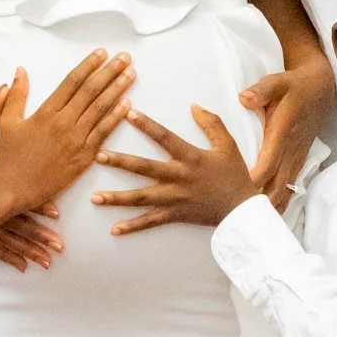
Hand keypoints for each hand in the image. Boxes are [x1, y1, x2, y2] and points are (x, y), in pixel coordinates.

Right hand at [0, 52, 137, 213]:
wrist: (13, 189)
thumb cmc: (9, 157)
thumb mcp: (7, 122)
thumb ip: (17, 95)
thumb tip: (21, 70)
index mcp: (46, 112)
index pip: (73, 81)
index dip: (89, 65)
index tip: (102, 53)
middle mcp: (64, 122)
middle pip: (92, 90)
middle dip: (110, 71)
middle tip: (125, 57)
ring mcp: (76, 140)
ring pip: (101, 108)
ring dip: (118, 89)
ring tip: (130, 73)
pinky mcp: (84, 157)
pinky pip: (104, 133)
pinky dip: (116, 117)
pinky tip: (127, 104)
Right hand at [0, 84, 64, 272]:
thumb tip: (10, 86)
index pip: (9, 188)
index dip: (32, 201)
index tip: (55, 212)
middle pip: (7, 219)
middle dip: (33, 235)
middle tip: (58, 246)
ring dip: (23, 248)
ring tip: (47, 260)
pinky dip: (5, 254)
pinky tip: (22, 265)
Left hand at [92, 104, 260, 233]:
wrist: (242, 211)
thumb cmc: (235, 175)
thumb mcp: (228, 145)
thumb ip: (212, 123)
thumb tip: (194, 106)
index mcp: (191, 157)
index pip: (165, 137)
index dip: (147, 125)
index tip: (128, 113)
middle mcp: (179, 178)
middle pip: (145, 169)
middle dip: (120, 162)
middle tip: (97, 156)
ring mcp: (175, 199)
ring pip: (141, 198)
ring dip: (117, 198)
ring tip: (94, 197)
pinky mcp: (175, 215)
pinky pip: (150, 222)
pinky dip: (132, 227)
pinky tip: (114, 229)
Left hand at [239, 45, 336, 206]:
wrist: (320, 88)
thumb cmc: (294, 85)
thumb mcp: (277, 82)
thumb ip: (261, 91)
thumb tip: (244, 98)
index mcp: (281, 134)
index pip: (267, 165)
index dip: (253, 182)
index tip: (237, 195)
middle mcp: (290, 151)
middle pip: (275, 185)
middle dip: (258, 203)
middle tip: (237, 218)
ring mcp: (296, 158)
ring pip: (284, 189)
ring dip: (269, 206)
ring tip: (251, 224)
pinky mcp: (298, 160)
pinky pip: (290, 186)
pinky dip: (280, 201)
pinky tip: (269, 214)